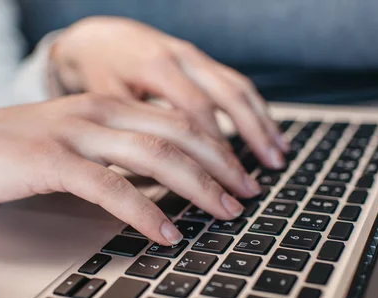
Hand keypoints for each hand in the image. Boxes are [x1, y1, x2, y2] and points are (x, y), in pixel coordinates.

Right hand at [0, 94, 261, 245]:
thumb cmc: (20, 150)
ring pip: (155, 156)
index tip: (242, 174)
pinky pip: (112, 187)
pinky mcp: (54, 161)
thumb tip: (165, 177)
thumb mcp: (79, 139)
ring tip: (224, 212)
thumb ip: (120, 150)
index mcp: (110, 104)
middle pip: (179, 134)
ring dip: (197, 187)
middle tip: (249, 193)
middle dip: (222, 166)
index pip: (180, 119)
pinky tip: (167, 232)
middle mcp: (100, 111)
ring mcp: (77, 133)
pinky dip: (146, 211)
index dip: (219, 147)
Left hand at [49, 16, 287, 169]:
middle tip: (266, 172)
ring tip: (279, 156)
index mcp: (156, 68)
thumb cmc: (98, 71)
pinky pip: (235, 83)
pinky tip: (268, 131)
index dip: (212, 147)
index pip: (195, 111)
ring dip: (262, 122)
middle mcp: (182, 59)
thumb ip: (131, 126)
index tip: (224, 181)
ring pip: (238, 88)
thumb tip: (156, 170)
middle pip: (227, 98)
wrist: (99, 37)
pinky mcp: (202, 62)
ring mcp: (196, 58)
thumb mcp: (104, 97)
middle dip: (251, 136)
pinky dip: (255, 109)